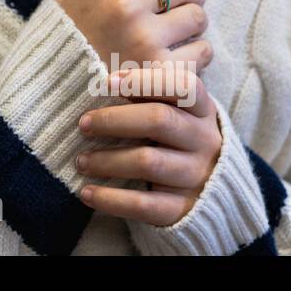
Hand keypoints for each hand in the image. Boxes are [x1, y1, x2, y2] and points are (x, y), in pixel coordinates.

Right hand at [52, 0, 211, 74]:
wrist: (52, 90)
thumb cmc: (64, 36)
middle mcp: (125, 6)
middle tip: (177, 8)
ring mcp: (144, 40)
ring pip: (198, 17)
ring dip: (192, 25)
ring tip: (175, 34)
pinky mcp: (160, 72)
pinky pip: (202, 51)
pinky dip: (196, 54)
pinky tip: (177, 59)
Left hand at [75, 65, 222, 225]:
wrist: (210, 191)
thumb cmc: (176, 138)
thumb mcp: (174, 112)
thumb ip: (147, 95)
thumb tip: (99, 80)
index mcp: (202, 110)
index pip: (183, 86)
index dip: (144, 80)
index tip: (106, 82)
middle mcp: (204, 140)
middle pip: (159, 120)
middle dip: (114, 119)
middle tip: (83, 124)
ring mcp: (197, 176)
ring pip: (148, 162)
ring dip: (106, 161)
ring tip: (81, 161)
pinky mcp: (185, 209)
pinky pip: (144, 204)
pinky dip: (111, 199)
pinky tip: (87, 193)